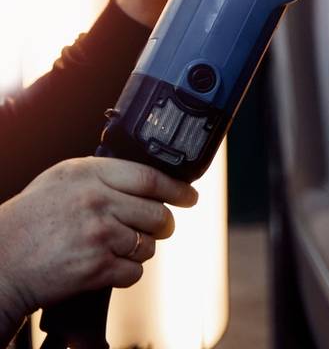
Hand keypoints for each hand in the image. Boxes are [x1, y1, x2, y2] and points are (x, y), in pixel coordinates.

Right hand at [0, 157, 197, 324]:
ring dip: (139, 250)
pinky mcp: (97, 266)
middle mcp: (96, 200)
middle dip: (163, 225)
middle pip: (157, 213)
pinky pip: (135, 271)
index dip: (177, 189)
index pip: (150, 178)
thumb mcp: (60, 181)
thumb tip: (148, 180)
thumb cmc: (29, 222)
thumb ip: (101, 175)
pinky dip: (125, 273)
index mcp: (88, 174)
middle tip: (157, 228)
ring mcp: (98, 234)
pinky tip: (104, 267)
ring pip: (149, 244)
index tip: (190, 196)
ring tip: (113, 248)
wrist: (0, 263)